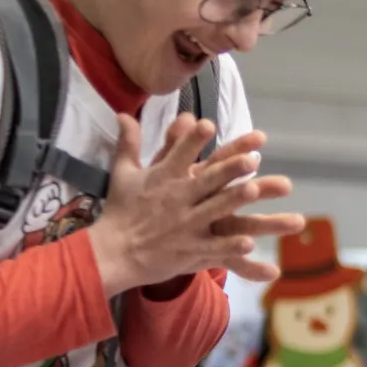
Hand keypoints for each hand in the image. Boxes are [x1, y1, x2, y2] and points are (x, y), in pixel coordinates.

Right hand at [89, 117, 305, 294]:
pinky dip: (230, 246)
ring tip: (254, 190)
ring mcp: (185, 225)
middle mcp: (176, 199)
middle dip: (228, 169)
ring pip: (214, 210)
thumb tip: (123, 113)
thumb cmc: (121, 210)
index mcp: (162, 178)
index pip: (179, 154)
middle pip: (206, 181)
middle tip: (251, 158)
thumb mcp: (123, 173)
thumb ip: (129, 142)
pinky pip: (214, 247)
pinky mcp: (190, 250)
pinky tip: (250, 243)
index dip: (193, 140)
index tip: (208, 124)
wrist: (112, 253)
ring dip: (233, 200)